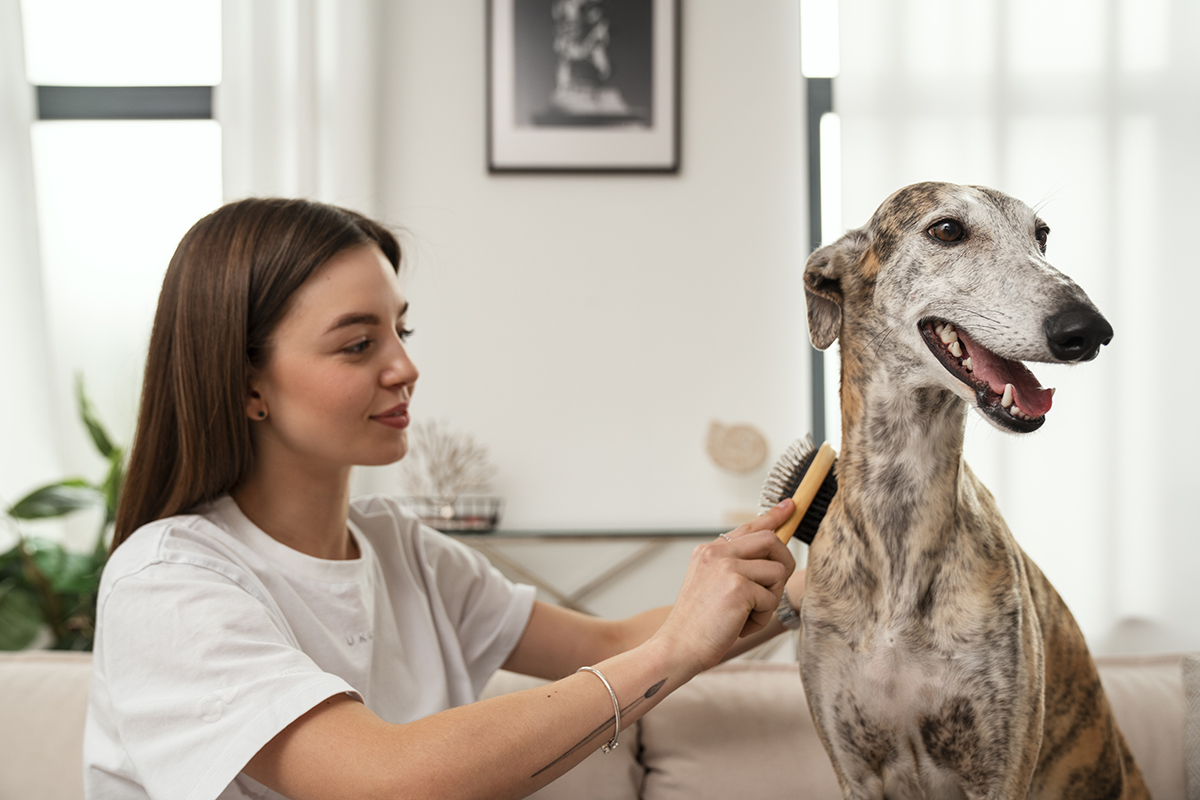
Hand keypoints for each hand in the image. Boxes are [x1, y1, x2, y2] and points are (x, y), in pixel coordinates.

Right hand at [655, 500, 796, 674]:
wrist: (678, 647)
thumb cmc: (698, 624)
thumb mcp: (712, 586)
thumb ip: (735, 568)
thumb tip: (772, 560)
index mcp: (709, 551)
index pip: (749, 527)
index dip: (773, 516)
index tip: (789, 506)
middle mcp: (717, 552)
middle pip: (771, 541)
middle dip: (782, 566)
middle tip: (769, 592)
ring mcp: (727, 567)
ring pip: (777, 572)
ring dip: (769, 599)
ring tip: (745, 615)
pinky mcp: (738, 587)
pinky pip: (771, 598)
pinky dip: (761, 618)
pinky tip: (739, 626)